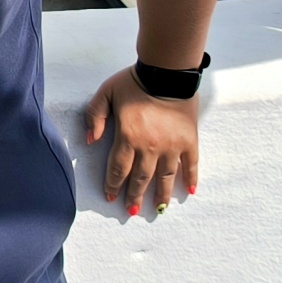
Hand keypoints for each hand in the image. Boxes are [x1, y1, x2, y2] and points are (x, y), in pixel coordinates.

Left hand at [84, 69, 199, 217]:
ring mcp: (172, 146)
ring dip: (160, 195)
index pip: (118, 169)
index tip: (110, 197)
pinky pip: (191, 165)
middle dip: (134, 196)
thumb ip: (94, 116)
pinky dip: (191, 178)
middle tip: (131, 211)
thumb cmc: (134, 80)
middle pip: (141, 179)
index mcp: (128, 137)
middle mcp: (150, 147)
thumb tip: (90, 140)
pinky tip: (188, 191)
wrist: (167, 71)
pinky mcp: (189, 141)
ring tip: (157, 210)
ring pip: (165, 178)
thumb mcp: (106, 93)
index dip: (113, 185)